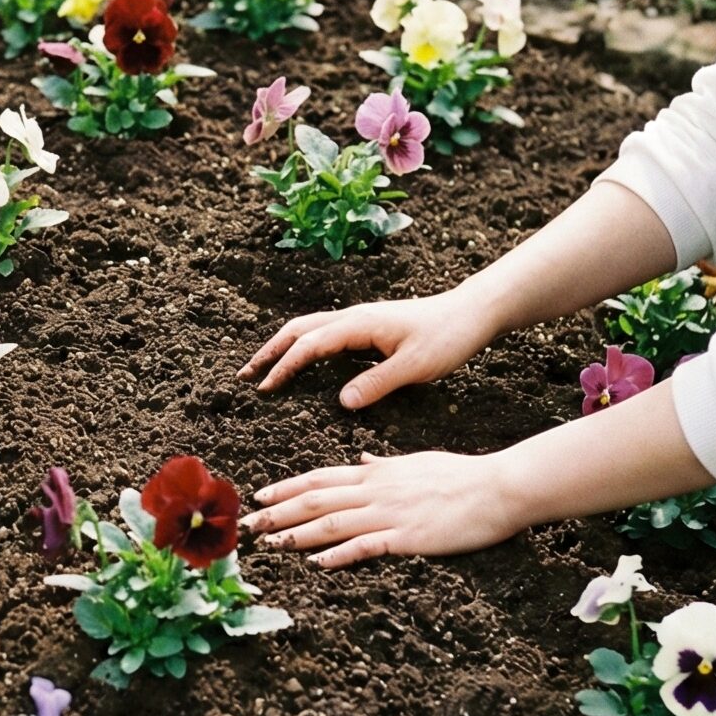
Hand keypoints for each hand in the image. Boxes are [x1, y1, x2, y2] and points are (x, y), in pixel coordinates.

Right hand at [239, 290, 494, 408]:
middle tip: (245, 375)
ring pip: (309, 329)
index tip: (264, 388)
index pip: (309, 345)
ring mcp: (359, 320)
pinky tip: (302, 363)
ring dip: (282, 347)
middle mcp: (353, 317)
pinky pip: (325, 334)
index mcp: (359, 324)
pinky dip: (303, 347)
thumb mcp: (415, 367)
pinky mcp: (367, 327)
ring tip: (263, 369)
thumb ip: (377, 384)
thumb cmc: (448, 337)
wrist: (471, 312)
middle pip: (298, 329)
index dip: (284, 366)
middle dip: (269, 351)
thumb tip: (341, 403)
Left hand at [244, 451, 528, 567]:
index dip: (287, 487)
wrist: (498, 487)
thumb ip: (384, 464)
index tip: (260, 495)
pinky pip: (367, 545)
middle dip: (278, 512)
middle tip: (248, 525)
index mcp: (376, 472)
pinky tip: (318, 563)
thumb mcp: (415, 462)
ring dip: (298, 534)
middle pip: (316, 499)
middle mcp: (376, 489)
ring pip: (333, 522)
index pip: (320, 477)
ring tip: (271, 544)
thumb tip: (361, 459)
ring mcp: (391, 513)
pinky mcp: (409, 536)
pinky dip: (340, 553)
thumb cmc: (461, 476)